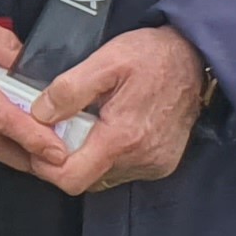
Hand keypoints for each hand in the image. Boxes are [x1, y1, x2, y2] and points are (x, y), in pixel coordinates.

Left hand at [19, 25, 210, 198]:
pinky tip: (109, 128)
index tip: (40, 142)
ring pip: (102, 177)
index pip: (71, 178)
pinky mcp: (162, 164)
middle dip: (65, 157)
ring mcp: (154, 164)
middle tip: (63, 125)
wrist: (196, 56)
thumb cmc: (152, 56)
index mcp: (122, 137)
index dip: (46, 166)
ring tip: (87, 122)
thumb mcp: (106, 60)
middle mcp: (140, 159)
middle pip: (85, 179)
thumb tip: (40, 114)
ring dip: (88, 156)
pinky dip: (108, 156)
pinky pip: (122, 171)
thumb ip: (69, 90)